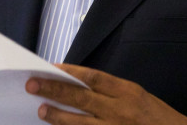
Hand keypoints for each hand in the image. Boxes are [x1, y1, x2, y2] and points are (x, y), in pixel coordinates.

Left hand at [25, 63, 186, 124]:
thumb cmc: (155, 117)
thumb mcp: (136, 96)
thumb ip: (109, 91)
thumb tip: (75, 83)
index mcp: (127, 92)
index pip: (92, 77)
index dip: (69, 72)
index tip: (49, 67)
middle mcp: (121, 110)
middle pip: (81, 98)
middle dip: (54, 90)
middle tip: (31, 84)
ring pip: (81, 123)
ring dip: (59, 116)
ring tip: (41, 109)